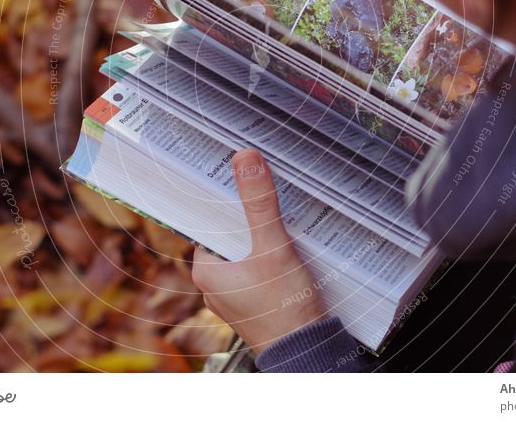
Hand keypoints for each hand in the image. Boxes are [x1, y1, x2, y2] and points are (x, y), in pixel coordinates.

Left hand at [191, 148, 325, 353]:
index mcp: (206, 268)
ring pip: (248, 247)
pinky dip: (273, 251)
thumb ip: (260, 205)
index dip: (225, 195)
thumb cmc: (285, 311)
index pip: (208, 219)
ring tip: (282, 210)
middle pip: (230, 231)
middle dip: (249, 213)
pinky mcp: (257, 298)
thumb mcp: (273, 249)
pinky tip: (291, 240)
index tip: (239, 172)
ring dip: (264, 231)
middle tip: (266, 186)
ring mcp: (236, 292)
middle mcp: (215, 281)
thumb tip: (245, 160)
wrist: (308, 355)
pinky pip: (260, 264)